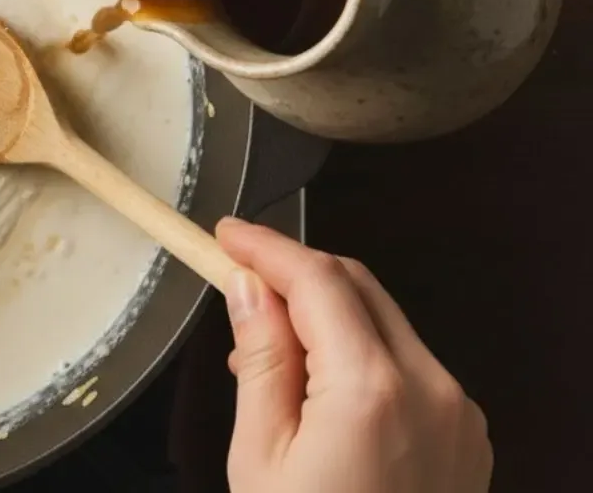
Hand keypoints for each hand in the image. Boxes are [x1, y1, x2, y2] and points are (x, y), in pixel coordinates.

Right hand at [217, 217, 490, 492]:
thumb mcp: (261, 457)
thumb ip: (262, 361)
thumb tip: (249, 289)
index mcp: (373, 391)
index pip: (317, 280)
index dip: (266, 247)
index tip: (226, 234)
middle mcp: (432, 389)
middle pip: (358, 287)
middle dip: (295, 273)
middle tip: (236, 279)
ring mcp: (458, 412)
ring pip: (385, 322)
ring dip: (326, 314)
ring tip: (267, 352)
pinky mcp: (466, 434)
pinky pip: (409, 364)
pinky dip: (360, 353)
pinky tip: (318, 385)